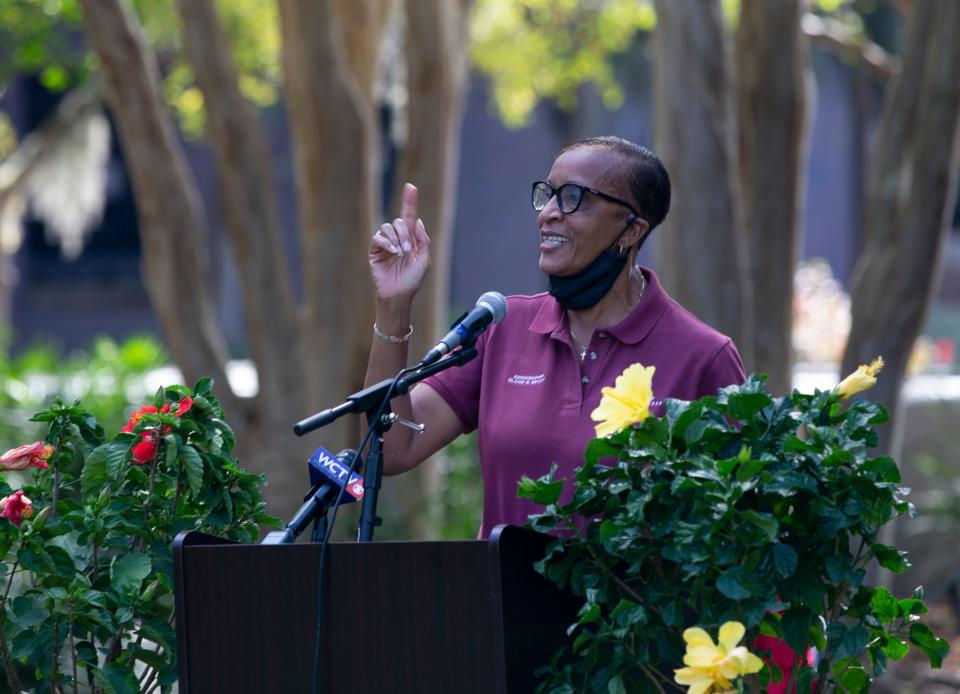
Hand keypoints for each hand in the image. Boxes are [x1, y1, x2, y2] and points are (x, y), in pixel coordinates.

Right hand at [369, 183, 430, 301]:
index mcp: (411, 239)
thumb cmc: (412, 280)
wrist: (399, 295)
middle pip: (399, 221)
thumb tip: (418, 221)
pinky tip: (392, 252)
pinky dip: (386, 242)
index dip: (410, 201)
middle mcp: (398, 238)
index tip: (411, 186)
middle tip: (408, 250)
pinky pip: (377, 238)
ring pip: (387, 227)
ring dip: (396, 238)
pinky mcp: (374, 250)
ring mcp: (385, 244)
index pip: (410, 216)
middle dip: (405, 233)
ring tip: (400, 253)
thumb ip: (423, 240)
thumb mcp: (424, 260)